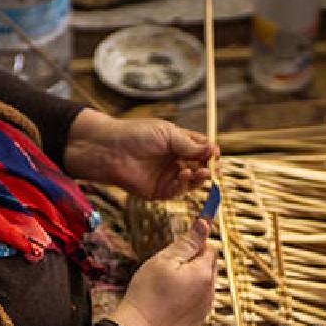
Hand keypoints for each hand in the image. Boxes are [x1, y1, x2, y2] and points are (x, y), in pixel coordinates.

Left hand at [64, 109, 217, 199]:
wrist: (110, 150)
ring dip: (199, 177)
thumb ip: (190, 145)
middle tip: (212, 166)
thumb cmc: (136, 135)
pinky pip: (178, 191)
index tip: (215, 153)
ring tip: (202, 171)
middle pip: (200, 167)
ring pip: (192, 181)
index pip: (201, 149)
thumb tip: (213, 150)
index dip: (210, 152)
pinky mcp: (159, 191)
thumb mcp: (168, 134)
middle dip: (208, 167)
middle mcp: (174, 160)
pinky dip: (184, 184)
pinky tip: (184, 174)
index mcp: (178, 143)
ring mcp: (167, 176)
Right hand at [108, 219, 217, 325]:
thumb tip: (205, 223)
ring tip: (166, 286)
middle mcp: (209, 291)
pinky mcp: (197, 320)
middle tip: (169, 267)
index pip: (209, 248)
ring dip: (190, 280)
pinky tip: (168, 300)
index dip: (196, 243)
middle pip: (208, 266)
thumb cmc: (148, 293)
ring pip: (202, 284)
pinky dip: (187, 297)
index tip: (181, 244)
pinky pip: (197, 301)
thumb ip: (187, 242)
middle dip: (193, 262)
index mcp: (203, 274)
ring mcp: (204, 308)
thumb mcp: (164, 260)